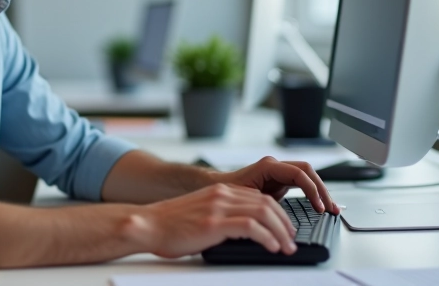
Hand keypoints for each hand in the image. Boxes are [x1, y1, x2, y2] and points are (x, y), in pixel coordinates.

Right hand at [128, 183, 298, 257]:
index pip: (260, 197)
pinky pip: (251, 227)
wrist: (146, 225)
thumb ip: (222, 215)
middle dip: (285, 222)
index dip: (278, 214)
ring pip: (264, 213)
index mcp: (220, 191)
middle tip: (292, 239)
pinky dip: (268, 237)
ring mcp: (218, 207)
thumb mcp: (201, 213)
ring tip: (287, 247)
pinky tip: (272, 247)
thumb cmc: (169, 225)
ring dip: (281, 232)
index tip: (285, 229)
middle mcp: (222, 194)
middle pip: (267, 203)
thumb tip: (245, 231)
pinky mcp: (214, 223)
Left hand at [216, 156, 338, 214]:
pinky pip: (301, 183)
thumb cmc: (226, 192)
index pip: (299, 173)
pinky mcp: (279, 181)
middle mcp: (275, 166)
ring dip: (321, 191)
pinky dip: (312, 193)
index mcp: (268, 166)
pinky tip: (320, 205)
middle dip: (322, 189)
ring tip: (332, 209)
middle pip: (308, 171)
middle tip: (331, 209)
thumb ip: (263, 204)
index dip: (312, 190)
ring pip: (307, 176)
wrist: (215, 188)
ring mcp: (278, 172)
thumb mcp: (245, 198)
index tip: (319, 207)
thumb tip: (279, 219)